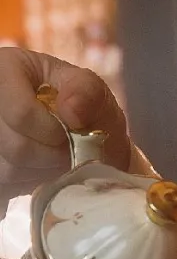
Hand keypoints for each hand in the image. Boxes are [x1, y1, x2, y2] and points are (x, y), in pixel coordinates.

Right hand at [0, 48, 132, 198]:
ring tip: (56, 157)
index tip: (74, 133)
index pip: (22, 113)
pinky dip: (31, 184)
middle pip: (16, 147)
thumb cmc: (78, 104)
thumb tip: (74, 114)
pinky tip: (41, 170)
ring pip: (10, 171)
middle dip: (54, 156)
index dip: (54, 132)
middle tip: (71, 151)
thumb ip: (85, 90)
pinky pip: (7, 186)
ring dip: (44, 173)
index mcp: (5, 71)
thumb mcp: (87, 86)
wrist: (70, 129)